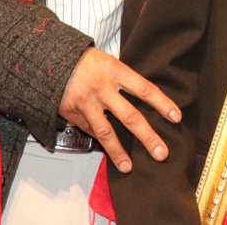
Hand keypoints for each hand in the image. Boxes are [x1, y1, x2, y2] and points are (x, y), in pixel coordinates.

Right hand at [58, 47, 180, 172]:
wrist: (50, 60)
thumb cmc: (85, 61)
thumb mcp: (109, 62)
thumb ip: (124, 81)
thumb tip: (144, 101)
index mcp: (115, 71)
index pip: (145, 89)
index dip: (162, 103)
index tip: (176, 117)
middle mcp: (103, 88)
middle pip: (130, 116)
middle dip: (147, 137)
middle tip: (161, 153)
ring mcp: (86, 103)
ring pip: (105, 132)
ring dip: (118, 152)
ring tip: (128, 167)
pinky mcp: (72, 114)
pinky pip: (89, 130)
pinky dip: (99, 141)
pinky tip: (108, 150)